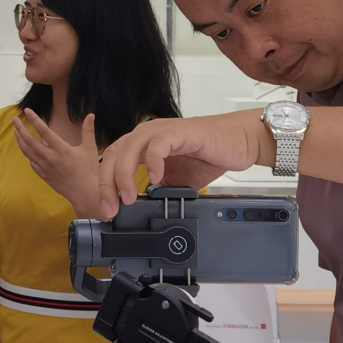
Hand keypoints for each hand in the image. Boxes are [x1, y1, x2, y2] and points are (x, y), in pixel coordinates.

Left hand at [13, 110, 102, 217]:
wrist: (85, 193)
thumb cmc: (89, 171)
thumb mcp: (90, 149)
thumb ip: (88, 131)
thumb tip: (90, 115)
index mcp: (61, 149)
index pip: (44, 131)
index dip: (34, 120)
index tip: (27, 111)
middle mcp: (49, 157)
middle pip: (29, 141)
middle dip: (20, 129)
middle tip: (14, 120)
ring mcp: (45, 167)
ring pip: (27, 152)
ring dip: (20, 141)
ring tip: (16, 132)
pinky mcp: (44, 175)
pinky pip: (32, 163)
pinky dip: (28, 154)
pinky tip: (27, 150)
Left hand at [99, 110, 273, 217]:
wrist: (237, 142)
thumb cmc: (208, 156)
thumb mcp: (177, 181)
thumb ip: (159, 191)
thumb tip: (142, 210)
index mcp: (142, 145)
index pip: (112, 162)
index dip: (105, 186)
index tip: (108, 210)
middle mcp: (147, 135)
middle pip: (114, 156)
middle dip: (107, 185)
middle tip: (110, 209)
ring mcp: (162, 131)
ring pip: (130, 149)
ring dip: (124, 175)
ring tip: (128, 197)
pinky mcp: (179, 132)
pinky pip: (158, 145)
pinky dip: (153, 162)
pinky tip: (156, 178)